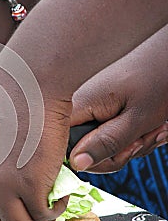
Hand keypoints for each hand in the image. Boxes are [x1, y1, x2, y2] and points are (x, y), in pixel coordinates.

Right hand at [69, 24, 167, 172]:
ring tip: (148, 128)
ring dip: (126, 145)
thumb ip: (106, 144)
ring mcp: (83, 106)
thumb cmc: (155, 79)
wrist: (163, 57)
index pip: (62, 147)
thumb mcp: (135, 120)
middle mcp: (74, 105)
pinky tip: (141, 125)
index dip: (88, 159)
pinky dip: (125, 135)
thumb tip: (78, 164)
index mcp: (76, 105)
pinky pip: (101, 133)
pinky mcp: (92, 107)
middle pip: (81, 150)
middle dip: (115, 153)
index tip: (114, 156)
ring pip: (95, 144)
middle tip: (139, 142)